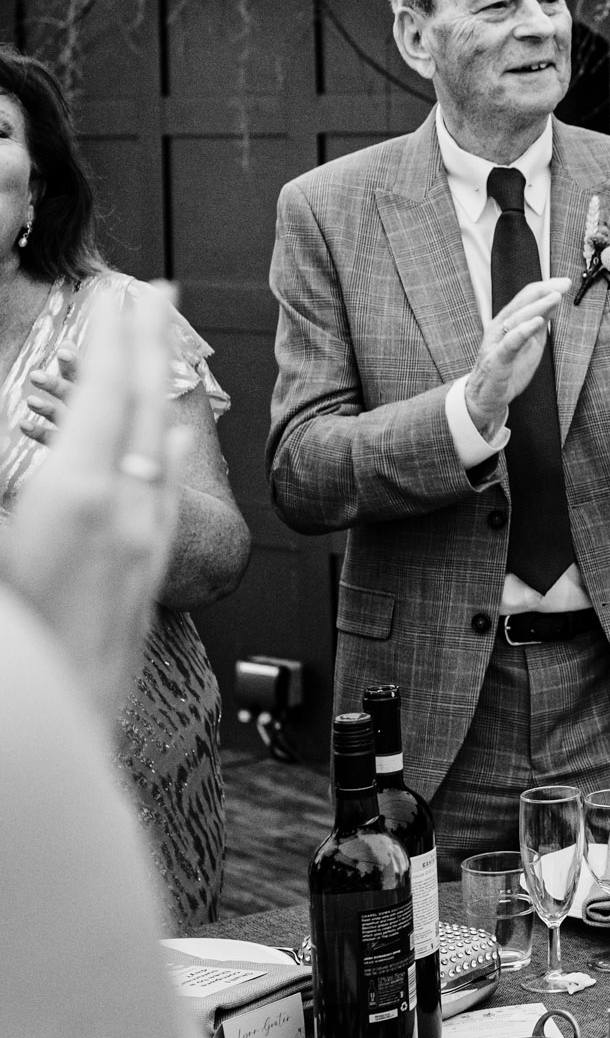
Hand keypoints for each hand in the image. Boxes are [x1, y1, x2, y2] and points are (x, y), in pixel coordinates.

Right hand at [0, 286, 187, 717]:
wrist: (50, 747)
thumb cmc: (17, 654)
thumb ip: (8, 471)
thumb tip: (18, 428)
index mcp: (81, 500)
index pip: (109, 394)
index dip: (115, 337)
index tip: (120, 290)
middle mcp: (128, 519)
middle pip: (150, 409)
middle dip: (152, 346)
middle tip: (159, 293)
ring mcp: (142, 551)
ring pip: (165, 450)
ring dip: (160, 390)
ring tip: (159, 349)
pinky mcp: (144, 583)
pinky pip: (164, 495)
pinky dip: (162, 448)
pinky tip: (159, 445)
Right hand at [466, 278, 567, 434]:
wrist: (487, 397)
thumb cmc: (509, 368)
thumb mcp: (531, 342)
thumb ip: (540, 322)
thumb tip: (554, 300)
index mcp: (508, 322)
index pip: (526, 297)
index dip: (546, 287)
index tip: (565, 281)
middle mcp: (499, 327)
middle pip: (521, 303)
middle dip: (544, 291)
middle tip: (564, 283)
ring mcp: (497, 342)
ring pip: (516, 318)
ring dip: (537, 306)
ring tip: (555, 296)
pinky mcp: (497, 360)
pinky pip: (510, 342)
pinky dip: (523, 330)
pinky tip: (537, 322)